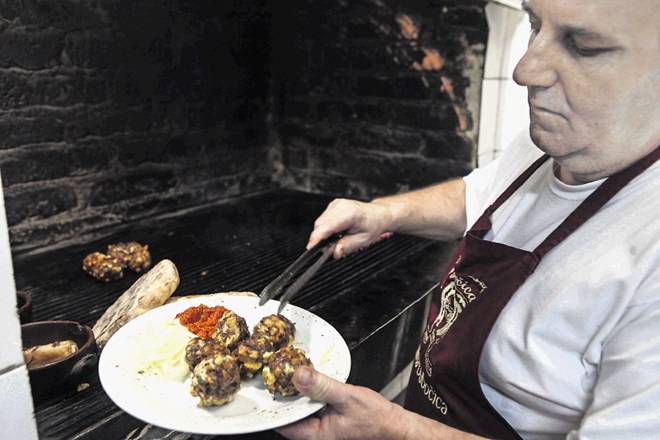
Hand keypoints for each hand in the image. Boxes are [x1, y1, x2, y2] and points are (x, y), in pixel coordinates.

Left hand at [276, 366, 406, 439]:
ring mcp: (320, 427)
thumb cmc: (375, 418)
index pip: (284, 422)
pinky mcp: (326, 418)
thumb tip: (299, 375)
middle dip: (286, 393)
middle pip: (290, 413)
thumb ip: (322, 386)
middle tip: (283, 371)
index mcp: (316, 435)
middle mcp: (315, 434)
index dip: (275, 403)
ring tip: (296, 372)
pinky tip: (312, 380)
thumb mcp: (347, 397)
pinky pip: (311, 405)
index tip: (271, 382)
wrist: (393, 424)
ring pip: (300, 408)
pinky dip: (310, 392)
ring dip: (299, 391)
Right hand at [307, 198, 393, 258]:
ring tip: (336, 241)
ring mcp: (335, 204)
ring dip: (323, 235)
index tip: (311, 249)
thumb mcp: (363, 240)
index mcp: (350, 213)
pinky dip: (325, 229)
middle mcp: (340, 206)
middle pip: (320, 225)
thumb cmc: (372, 225)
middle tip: (330, 250)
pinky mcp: (332, 206)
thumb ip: (347, 247)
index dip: (316, 238)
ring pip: (319, 223)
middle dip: (320, 240)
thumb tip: (335, 252)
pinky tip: (335, 233)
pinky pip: (322, 220)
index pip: (326, 226)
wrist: (377, 214)